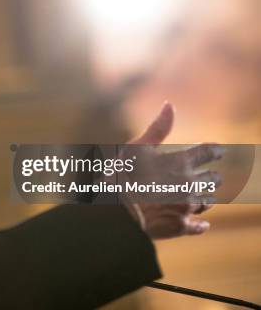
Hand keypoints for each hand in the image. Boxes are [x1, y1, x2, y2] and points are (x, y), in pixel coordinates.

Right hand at [123, 103, 223, 239]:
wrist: (113, 210)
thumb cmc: (121, 174)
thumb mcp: (136, 147)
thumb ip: (158, 128)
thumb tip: (169, 104)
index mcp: (180, 161)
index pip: (211, 152)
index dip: (216, 151)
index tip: (218, 152)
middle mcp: (189, 183)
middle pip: (213, 178)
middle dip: (210, 176)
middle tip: (205, 176)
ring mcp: (186, 206)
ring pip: (208, 202)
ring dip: (204, 198)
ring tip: (197, 197)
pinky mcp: (180, 227)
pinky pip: (200, 226)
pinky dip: (200, 224)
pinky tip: (200, 223)